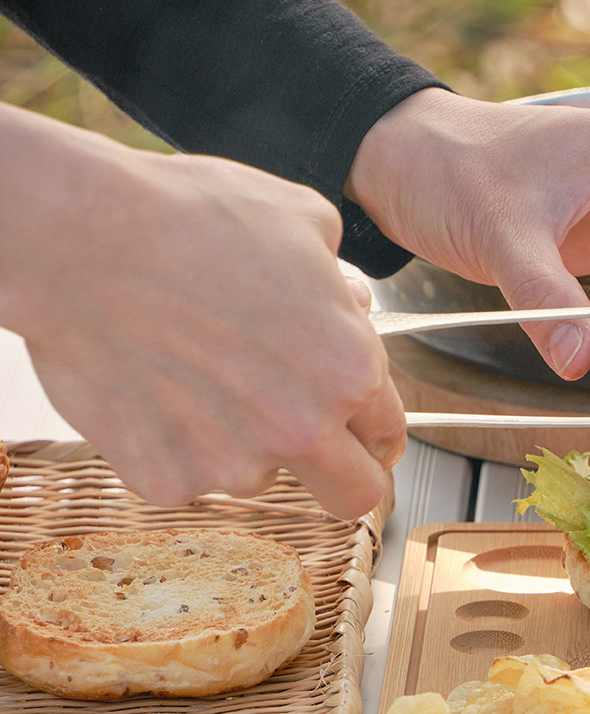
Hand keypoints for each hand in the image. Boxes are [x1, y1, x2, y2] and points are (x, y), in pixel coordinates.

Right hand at [0, 104, 402, 518]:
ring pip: (259, 477)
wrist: (77, 238)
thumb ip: (342, 282)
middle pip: (353, 496)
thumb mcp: (304, 221)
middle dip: (344, 477)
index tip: (361, 435)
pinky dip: (177, 444)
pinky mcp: (166, 478)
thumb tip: (350, 304)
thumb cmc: (189, 217)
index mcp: (349, 371)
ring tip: (199, 374)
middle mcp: (302, 428)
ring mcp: (232, 462)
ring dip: (244, 443)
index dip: (375, 431)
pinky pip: (187, 474)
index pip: (388, 434)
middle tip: (316, 450)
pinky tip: (156, 388)